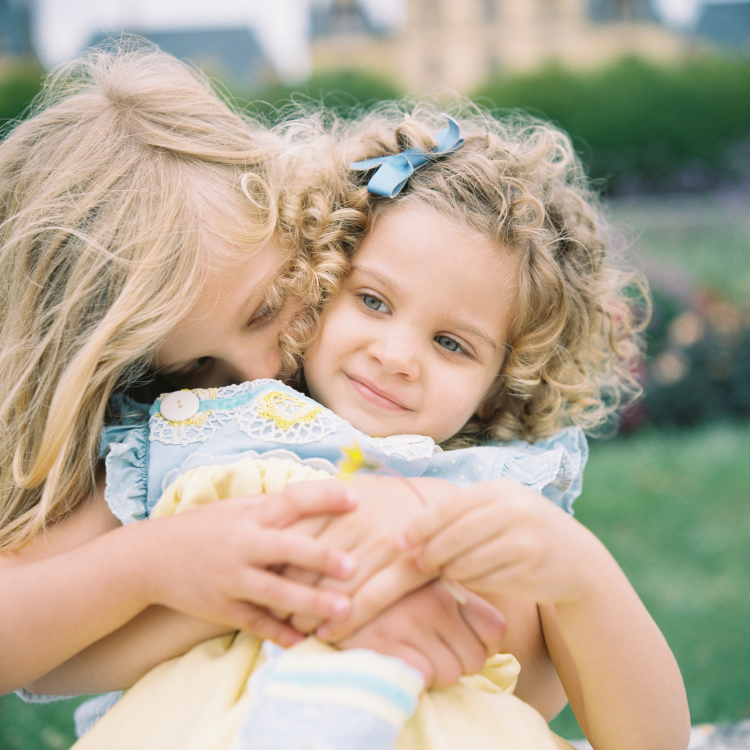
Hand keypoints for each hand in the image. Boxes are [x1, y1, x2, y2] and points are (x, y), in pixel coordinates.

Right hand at [140, 483, 358, 646]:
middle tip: (354, 566)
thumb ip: (275, 505)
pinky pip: (255, 623)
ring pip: (275, 593)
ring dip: (311, 602)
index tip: (355, 499)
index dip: (323, 498)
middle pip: (286, 550)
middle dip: (320, 557)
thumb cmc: (205, 527)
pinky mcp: (221, 608)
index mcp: (250, 515)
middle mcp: (242, 545)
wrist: (150, 558)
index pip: (291, 501)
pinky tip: (305, 640)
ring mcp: (231, 579)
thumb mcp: (237, 507)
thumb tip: (321, 494)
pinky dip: (280, 634)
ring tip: (344, 610)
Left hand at [282, 476, 455, 633]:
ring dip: (310, 613)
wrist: (445, 504)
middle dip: (286, 593)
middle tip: (272, 613)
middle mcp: (356, 523)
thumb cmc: (392, 497)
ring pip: (334, 587)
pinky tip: (328, 634)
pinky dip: (345, 622)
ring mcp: (381, 546)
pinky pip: (370, 601)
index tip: (262, 581)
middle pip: (308, 565)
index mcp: (339, 503)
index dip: (274, 563)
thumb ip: (320, 495)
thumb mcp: (356, 485)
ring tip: (296, 628)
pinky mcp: (407, 568)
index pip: (294, 536)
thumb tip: (284, 497)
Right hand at [334, 580, 506, 688]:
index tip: (461, 641)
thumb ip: (456, 600)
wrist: (330, 585)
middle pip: (475, 658)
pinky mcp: (385, 646)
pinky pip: (423, 679)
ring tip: (412, 653)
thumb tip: (493, 642)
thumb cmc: (384, 589)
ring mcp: (409, 624)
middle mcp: (433, 602)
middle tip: (431, 650)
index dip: (482, 644)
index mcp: (447, 582)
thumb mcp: (422, 581)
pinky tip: (397, 659)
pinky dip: (414, 678)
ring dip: (435, 673)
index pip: (494, 629)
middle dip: (457, 662)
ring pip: (451, 674)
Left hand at [398, 479, 600, 604]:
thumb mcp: (499, 509)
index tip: (401, 541)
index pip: (448, 507)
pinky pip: (484, 581)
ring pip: (466, 562)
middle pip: (454, 536)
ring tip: (444, 572)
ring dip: (448, 571)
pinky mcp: (530, 571)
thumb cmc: (523, 530)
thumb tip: (408, 535)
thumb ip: (461, 515)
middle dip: (430, 553)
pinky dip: (470, 584)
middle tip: (417, 564)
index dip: (420, 526)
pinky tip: (469, 581)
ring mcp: (524, 542)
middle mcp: (514, 511)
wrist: (577, 559)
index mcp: (500, 489)